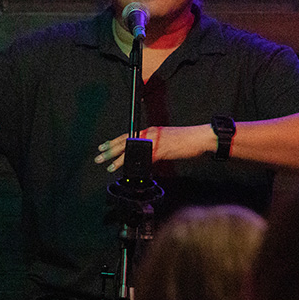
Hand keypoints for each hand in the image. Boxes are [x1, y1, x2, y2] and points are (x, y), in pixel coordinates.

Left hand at [93, 124, 211, 172]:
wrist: (199, 137)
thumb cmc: (187, 139)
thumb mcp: (167, 140)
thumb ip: (155, 146)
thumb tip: (146, 155)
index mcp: (151, 130)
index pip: (128, 135)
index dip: (114, 141)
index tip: (103, 146)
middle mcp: (151, 134)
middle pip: (126, 142)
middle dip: (111, 150)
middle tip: (99, 156)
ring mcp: (155, 141)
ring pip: (132, 150)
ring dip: (120, 159)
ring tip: (109, 166)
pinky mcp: (162, 150)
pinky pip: (145, 158)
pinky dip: (136, 164)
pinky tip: (128, 170)